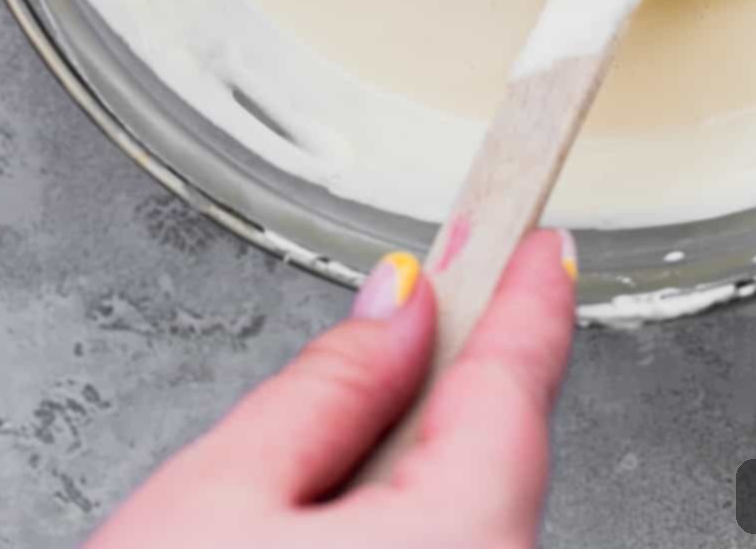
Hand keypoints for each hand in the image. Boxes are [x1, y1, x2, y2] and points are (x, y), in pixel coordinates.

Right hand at [85, 230, 575, 548]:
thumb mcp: (217, 499)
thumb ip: (326, 388)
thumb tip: (394, 307)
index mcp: (457, 546)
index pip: (517, 383)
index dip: (526, 294)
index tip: (539, 238)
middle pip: (495, 457)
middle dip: (444, 390)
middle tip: (407, 322)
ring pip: (468, 524)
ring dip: (414, 475)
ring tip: (306, 487)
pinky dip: (409, 535)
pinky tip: (335, 536)